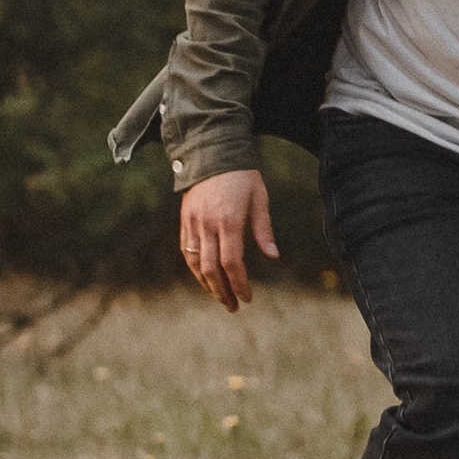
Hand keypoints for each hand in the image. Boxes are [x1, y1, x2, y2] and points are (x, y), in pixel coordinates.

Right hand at [180, 170, 276, 311]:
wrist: (212, 152)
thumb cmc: (242, 175)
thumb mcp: (260, 198)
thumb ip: (263, 229)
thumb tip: (273, 256)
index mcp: (229, 221)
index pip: (232, 263)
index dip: (239, 284)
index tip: (247, 298)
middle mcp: (207, 224)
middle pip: (211, 268)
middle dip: (222, 291)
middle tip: (233, 306)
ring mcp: (193, 223)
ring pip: (196, 263)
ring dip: (207, 284)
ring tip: (220, 297)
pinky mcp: (185, 220)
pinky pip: (187, 250)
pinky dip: (195, 268)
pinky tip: (204, 278)